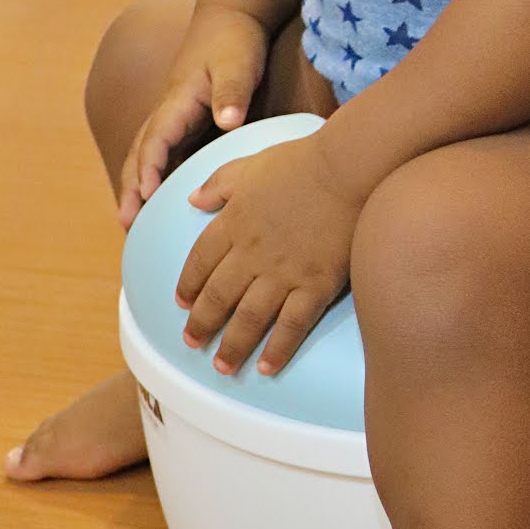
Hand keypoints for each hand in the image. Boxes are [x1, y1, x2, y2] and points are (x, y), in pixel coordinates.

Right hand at [118, 4, 269, 228]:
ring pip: (150, 155)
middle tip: (126, 221)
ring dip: (139, 185)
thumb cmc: (235, 40)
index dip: (149, 167)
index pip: (156, 139)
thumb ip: (232, 93)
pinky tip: (162, 200)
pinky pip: (168, 153)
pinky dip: (159, 176)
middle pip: (142, 153)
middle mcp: (170, 112)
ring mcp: (177, 117)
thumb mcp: (238, 64)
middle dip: (131, 187)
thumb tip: (228, 122)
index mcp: (177, 101)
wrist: (233, 16)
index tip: (146, 194)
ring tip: (132, 220)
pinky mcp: (188, 121)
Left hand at [177, 134, 361, 374]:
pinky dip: (277, 349)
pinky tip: (266, 368)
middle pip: (218, 297)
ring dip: (232, 346)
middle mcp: (251, 253)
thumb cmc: (302, 161)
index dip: (188, 285)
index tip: (182, 303)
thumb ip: (218, 183)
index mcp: (233, 222)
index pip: (200, 262)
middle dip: (201, 324)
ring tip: (222, 367)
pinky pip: (291, 325)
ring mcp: (283, 272)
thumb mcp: (250, 165)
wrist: (347, 168)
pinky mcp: (315, 285)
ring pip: (248, 319)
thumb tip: (192, 199)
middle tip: (192, 343)